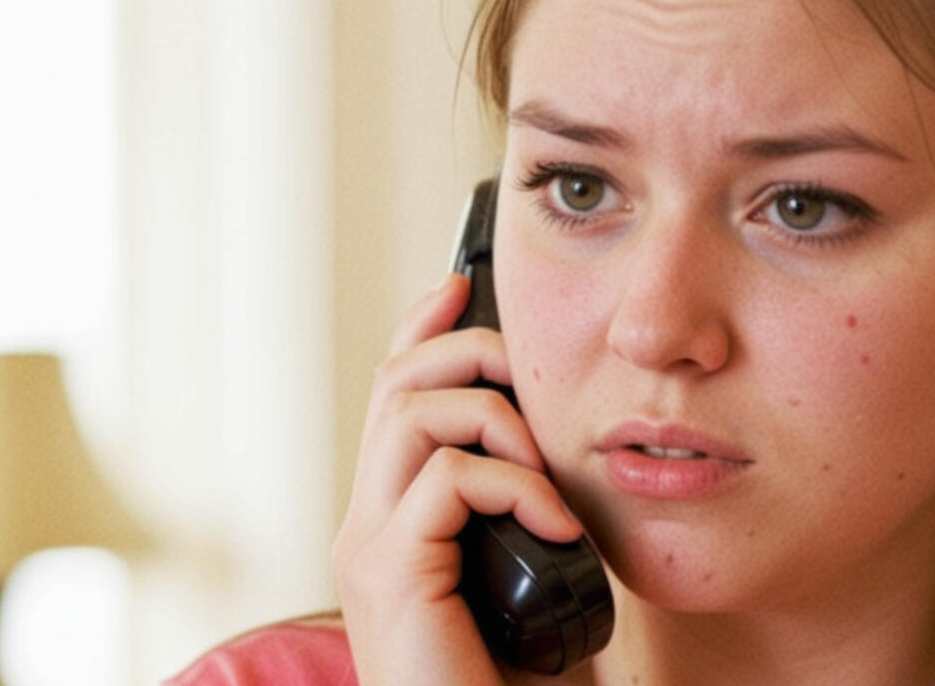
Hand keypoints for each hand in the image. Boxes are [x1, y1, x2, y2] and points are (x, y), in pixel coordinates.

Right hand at [332, 274, 582, 685]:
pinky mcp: (390, 577)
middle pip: (396, 384)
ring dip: (495, 419)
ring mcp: (370, 548)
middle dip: (469, 352)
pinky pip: (447, 480)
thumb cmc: (519, 671)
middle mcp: (368, 522)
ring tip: (544, 470)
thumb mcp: (531, 561)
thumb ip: (526, 501)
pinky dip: (514, 486)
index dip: (421, 330)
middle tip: (531, 374)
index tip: (458, 287)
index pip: (392, 396)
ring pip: (412, 414)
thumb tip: (565, 438)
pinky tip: (556, 527)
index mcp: (395, 516)